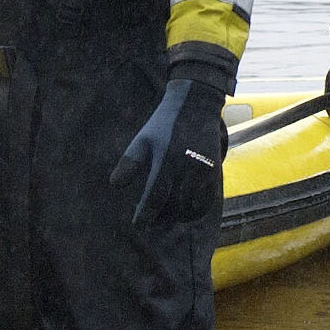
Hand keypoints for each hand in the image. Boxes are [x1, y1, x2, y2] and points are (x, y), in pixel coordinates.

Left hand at [110, 50, 232, 223]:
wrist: (196, 105)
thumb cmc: (164, 124)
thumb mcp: (142, 139)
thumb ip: (130, 162)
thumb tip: (115, 185)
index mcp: (167, 158)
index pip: (156, 195)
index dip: (146, 214)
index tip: (138, 224)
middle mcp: (188, 167)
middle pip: (174, 205)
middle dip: (161, 218)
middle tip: (149, 222)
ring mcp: (204, 171)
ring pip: (191, 206)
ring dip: (177, 216)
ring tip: (163, 218)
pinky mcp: (215, 172)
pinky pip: (206, 200)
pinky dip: (194, 211)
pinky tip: (182, 212)